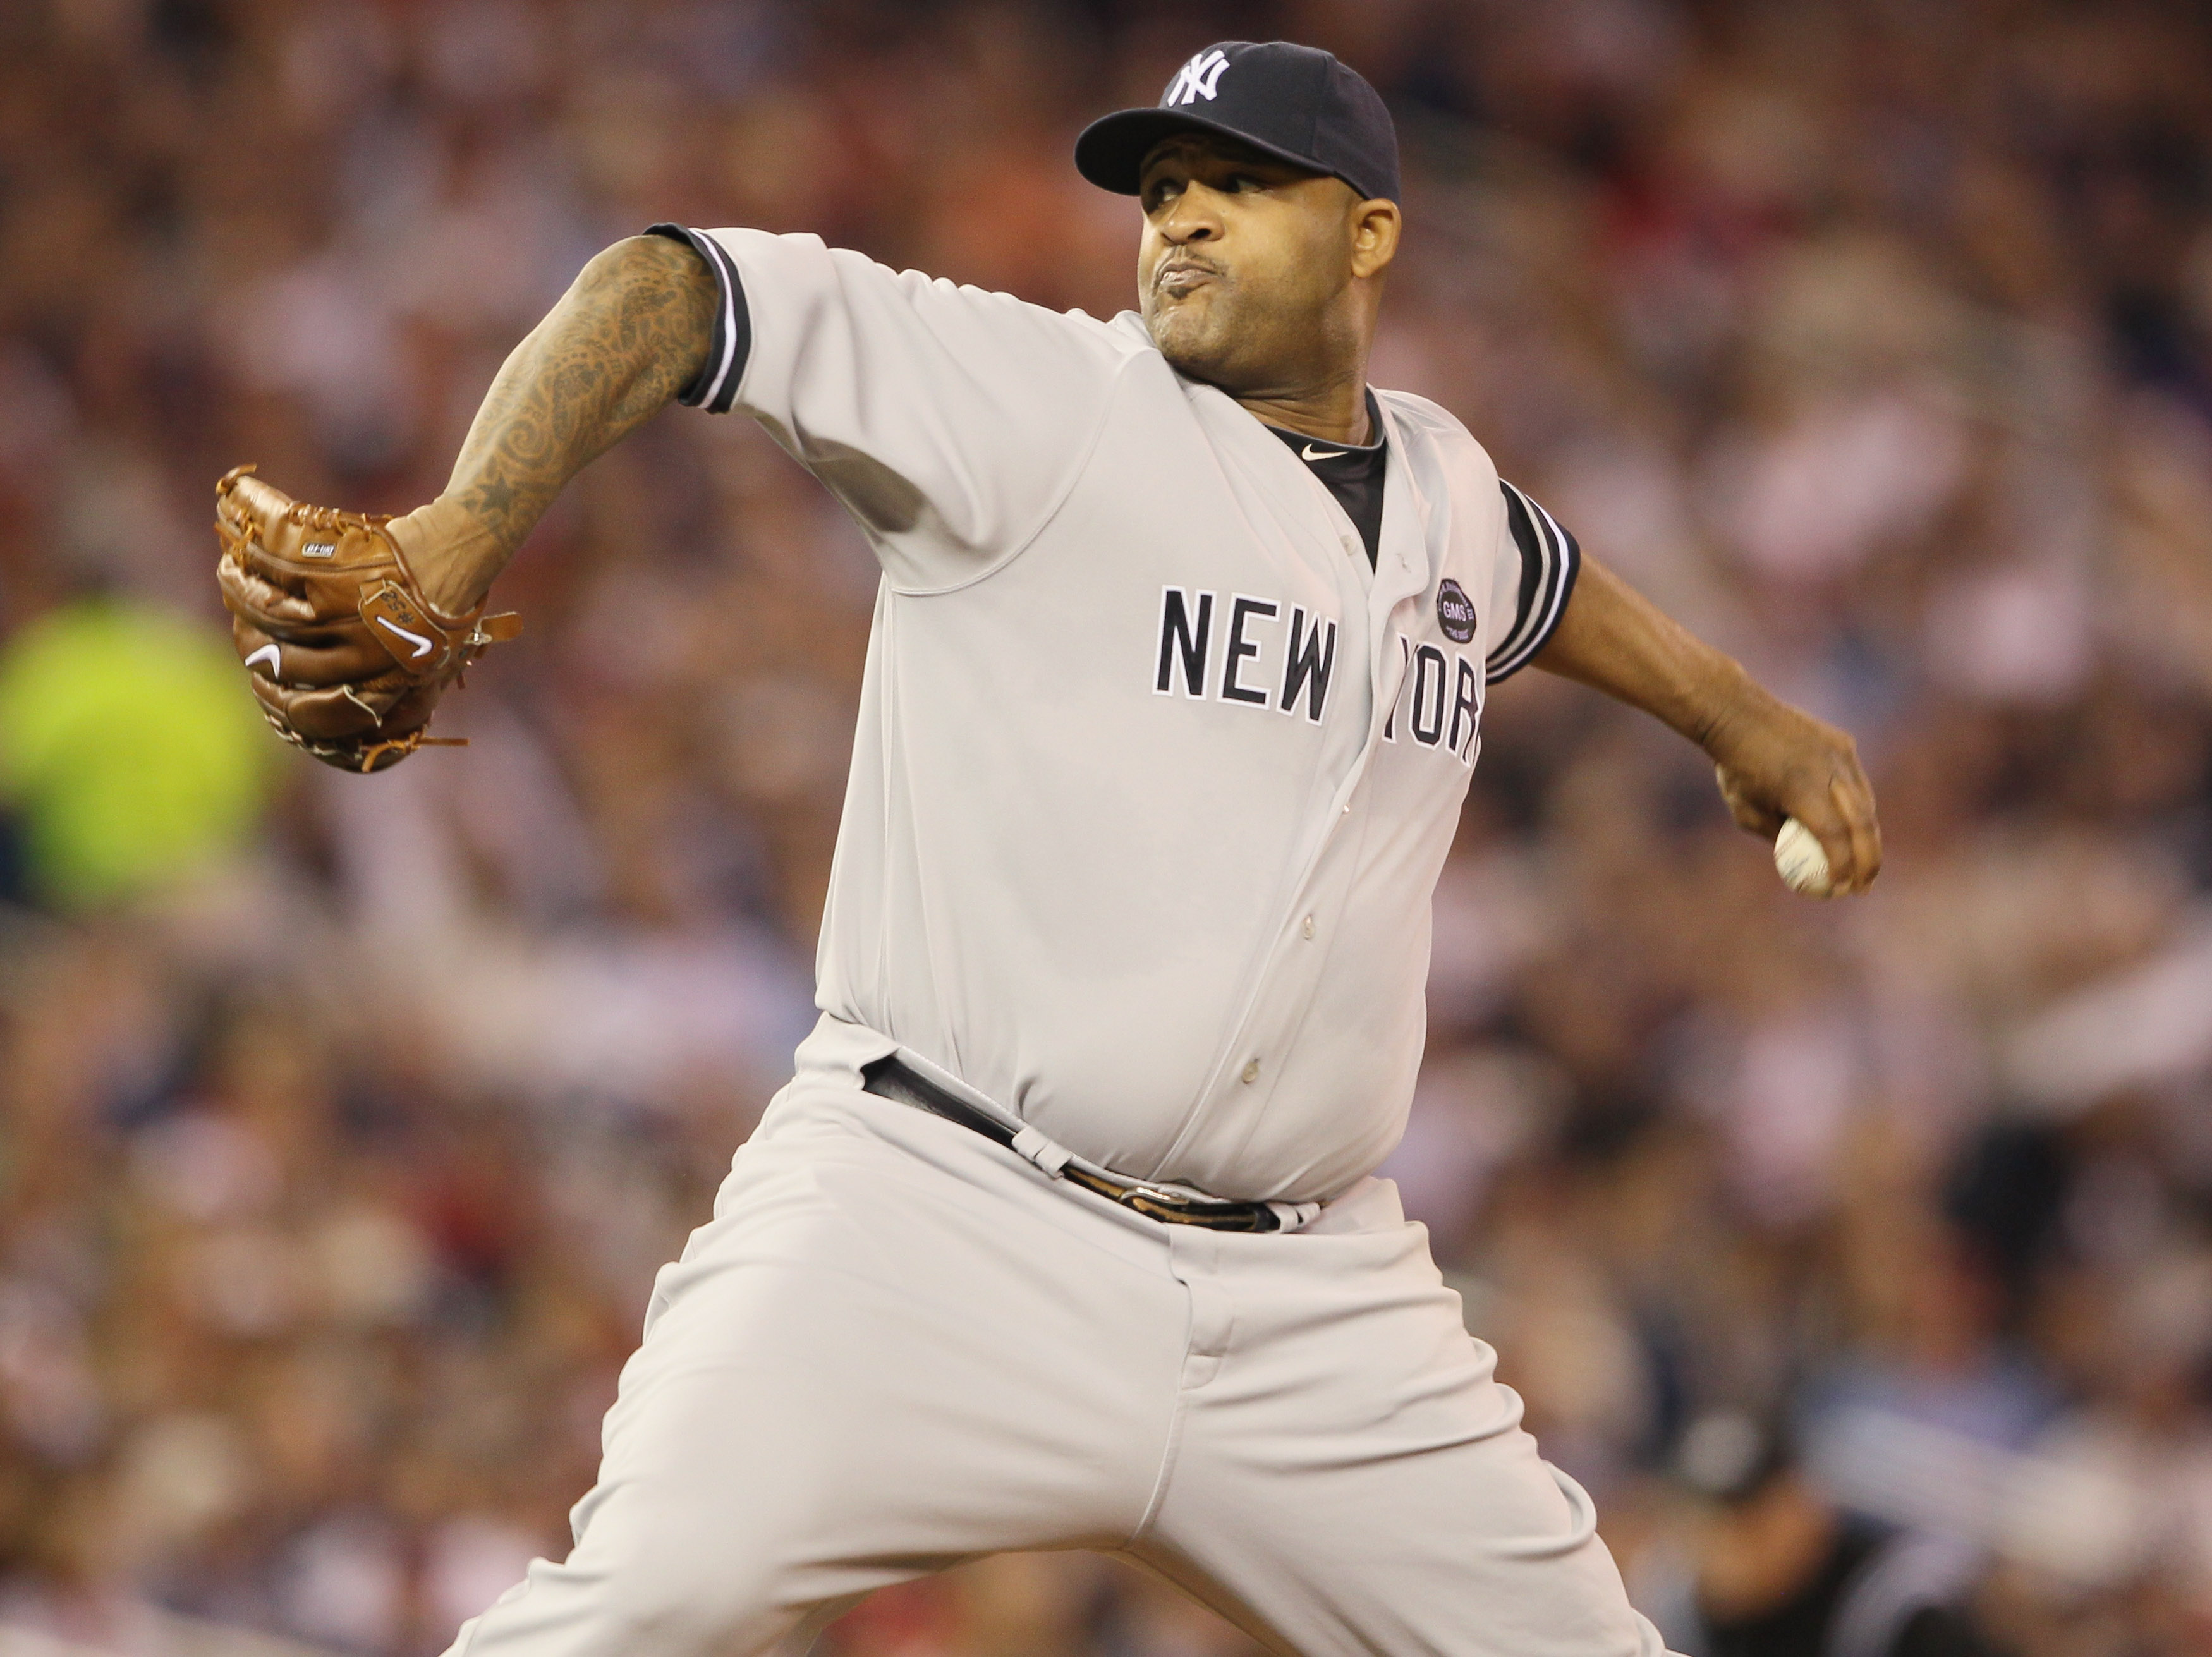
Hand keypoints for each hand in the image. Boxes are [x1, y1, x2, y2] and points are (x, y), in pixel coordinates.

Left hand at [1705, 696, 1881, 896]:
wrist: (1740, 714)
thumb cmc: (1737, 768)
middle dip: (1868, 861)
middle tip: (1863, 887)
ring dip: (1868, 838)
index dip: (1843, 866)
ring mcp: (1840, 754)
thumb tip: (1802, 861)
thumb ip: (1777, 835)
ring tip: (1864, 866)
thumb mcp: (1746, 811)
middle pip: (1862, 824)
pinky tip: (1855, 832)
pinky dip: (1859, 809)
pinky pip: (1857, 783)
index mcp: (1801, 789)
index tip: (1842, 890)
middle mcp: (1828, 771)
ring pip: (1865, 803)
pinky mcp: (1844, 744)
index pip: (1834, 836)